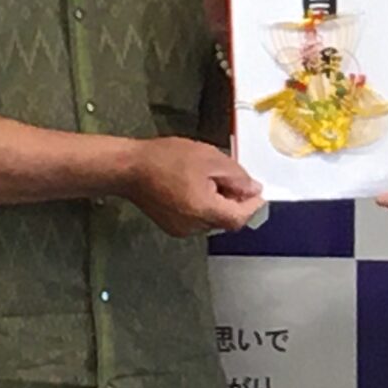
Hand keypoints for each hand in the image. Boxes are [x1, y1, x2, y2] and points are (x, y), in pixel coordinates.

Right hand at [127, 136, 264, 235]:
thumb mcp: (210, 158)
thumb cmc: (167, 158)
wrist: (130, 168)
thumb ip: (236, 177)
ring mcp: (181, 229)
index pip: (239, 218)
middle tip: (232, 178)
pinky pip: (198, 220)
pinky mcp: (172, 227)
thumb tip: (254, 190)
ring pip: (213, 220)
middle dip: (234, 201)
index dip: (252, 206)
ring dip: (219, 203)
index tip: (257, 192)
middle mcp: (194, 227)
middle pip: (226, 220)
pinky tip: (195, 187)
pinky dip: (204, 207)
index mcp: (204, 210)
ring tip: (209, 179)